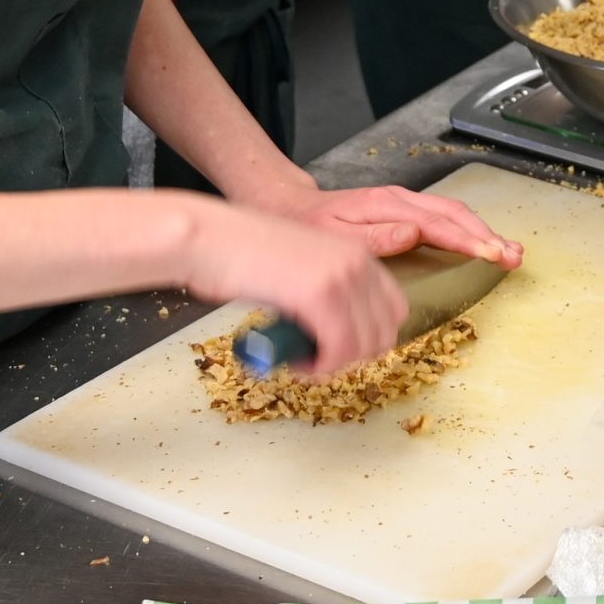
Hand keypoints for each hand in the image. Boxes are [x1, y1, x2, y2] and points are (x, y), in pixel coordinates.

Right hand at [178, 198, 412, 378]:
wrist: (209, 237)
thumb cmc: (242, 255)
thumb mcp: (302, 267)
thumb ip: (328, 293)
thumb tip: (337, 334)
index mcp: (357, 252)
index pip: (394, 310)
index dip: (368, 339)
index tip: (337, 348)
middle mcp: (358, 261)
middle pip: (385, 332)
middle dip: (354, 355)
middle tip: (318, 358)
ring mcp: (341, 276)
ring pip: (365, 346)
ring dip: (335, 364)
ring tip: (302, 359)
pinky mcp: (320, 294)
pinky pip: (340, 349)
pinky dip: (321, 366)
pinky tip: (297, 361)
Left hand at [253, 181, 524, 270]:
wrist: (292, 208)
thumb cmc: (309, 227)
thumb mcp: (333, 235)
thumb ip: (376, 236)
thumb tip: (413, 234)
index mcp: (387, 206)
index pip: (438, 223)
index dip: (468, 240)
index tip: (492, 254)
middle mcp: (401, 201)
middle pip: (455, 214)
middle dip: (487, 235)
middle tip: (511, 256)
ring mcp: (405, 204)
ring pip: (455, 214)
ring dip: (484, 232)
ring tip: (508, 251)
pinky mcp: (405, 211)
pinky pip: (445, 217)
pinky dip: (469, 230)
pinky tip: (483, 243)